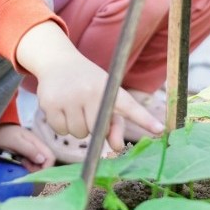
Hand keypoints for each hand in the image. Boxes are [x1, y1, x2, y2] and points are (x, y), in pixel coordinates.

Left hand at [0, 123, 54, 171]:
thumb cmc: (4, 134)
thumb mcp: (15, 142)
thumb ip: (29, 150)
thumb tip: (42, 160)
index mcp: (37, 142)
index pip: (50, 157)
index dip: (46, 167)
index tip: (35, 173)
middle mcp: (37, 146)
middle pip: (46, 162)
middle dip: (38, 169)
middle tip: (25, 167)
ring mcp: (32, 149)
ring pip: (39, 163)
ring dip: (33, 168)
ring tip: (22, 164)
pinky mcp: (27, 152)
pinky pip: (32, 162)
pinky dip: (28, 166)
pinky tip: (20, 162)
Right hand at [17, 23, 163, 152]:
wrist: (57, 62)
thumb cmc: (88, 83)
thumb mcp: (104, 96)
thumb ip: (115, 123)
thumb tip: (117, 148)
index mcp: (108, 88)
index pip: (129, 106)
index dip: (144, 119)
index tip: (159, 129)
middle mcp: (90, 91)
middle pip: (96, 130)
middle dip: (92, 127)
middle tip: (87, 111)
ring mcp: (68, 97)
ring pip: (77, 133)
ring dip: (76, 127)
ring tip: (73, 106)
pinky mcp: (49, 102)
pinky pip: (60, 130)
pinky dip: (61, 125)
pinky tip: (61, 108)